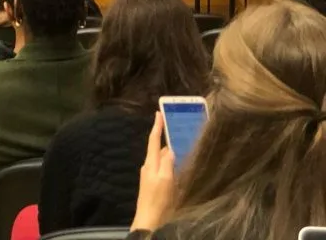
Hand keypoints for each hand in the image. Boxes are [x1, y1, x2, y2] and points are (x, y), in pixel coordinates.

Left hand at [132, 113, 175, 231]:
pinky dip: (171, 161)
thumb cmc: (158, 199)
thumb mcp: (165, 180)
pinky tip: (179, 162)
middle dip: (166, 137)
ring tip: (182, 142)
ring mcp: (152, 175)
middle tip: (177, 126)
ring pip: (163, 157)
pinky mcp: (156, 183)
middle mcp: (150, 166)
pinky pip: (164, 166)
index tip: (158, 113)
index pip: (154, 140)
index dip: (157, 126)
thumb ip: (167, 163)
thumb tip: (170, 149)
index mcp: (151, 163)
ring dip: (171, 149)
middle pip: (159, 148)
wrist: (150, 219)